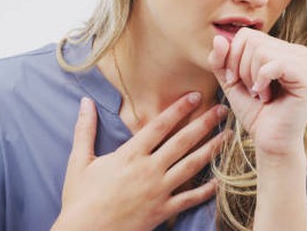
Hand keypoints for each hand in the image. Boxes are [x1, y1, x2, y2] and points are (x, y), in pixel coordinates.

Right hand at [51, 94, 228, 230]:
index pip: (159, 125)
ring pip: (191, 166)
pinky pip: (188, 199)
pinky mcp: (162, 211)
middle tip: (222, 110)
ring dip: (211, 150)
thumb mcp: (79, 161)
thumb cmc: (80, 198)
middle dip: (203, 123)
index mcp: (130, 155)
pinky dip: (205, 190)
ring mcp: (158, 191)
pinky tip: (219, 181)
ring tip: (227, 137)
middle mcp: (148, 169)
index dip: (179, 109)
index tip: (195, 96)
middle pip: (182, 142)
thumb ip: (85, 129)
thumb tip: (84, 102)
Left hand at [208, 28, 306, 156]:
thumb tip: (219, 38)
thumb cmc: (254, 111)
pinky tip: (266, 96)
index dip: (232, 56)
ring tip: (260, 94)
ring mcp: (305, 64)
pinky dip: (262, 81)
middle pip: (252, 40)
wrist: (269, 141)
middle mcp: (296, 51)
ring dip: (252, 78)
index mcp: (281, 48)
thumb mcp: (230, 81)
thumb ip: (221, 60)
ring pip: (261, 51)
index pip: (246, 34)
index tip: (235, 80)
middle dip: (241, 68)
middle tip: (250, 90)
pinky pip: (275, 64)